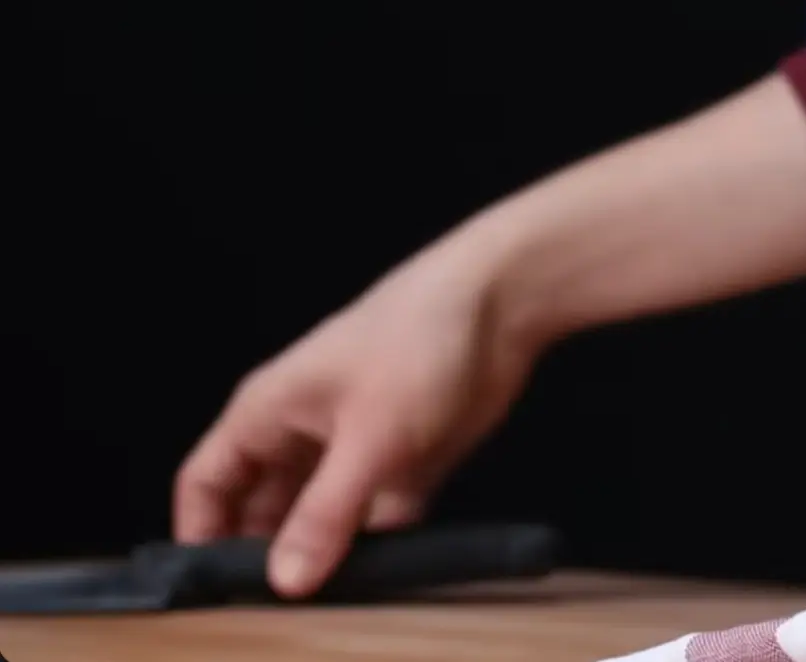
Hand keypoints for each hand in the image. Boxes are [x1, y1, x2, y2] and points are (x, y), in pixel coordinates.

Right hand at [173, 231, 537, 598]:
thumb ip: (325, 513)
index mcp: (267, 412)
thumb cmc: (418, 338)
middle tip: (281, 603)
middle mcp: (303, 431)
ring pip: (321, 516)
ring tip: (334, 592)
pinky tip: (388, 566)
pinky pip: (378, 515)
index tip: (218, 586)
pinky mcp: (405, 458)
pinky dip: (380, 540)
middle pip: (262, 508)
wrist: (501, 305)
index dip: (202, 532)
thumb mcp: (367, 437)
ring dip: (327, 550)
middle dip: (268, 553)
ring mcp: (355, 446)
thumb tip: (287, 579)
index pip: (207, 481)